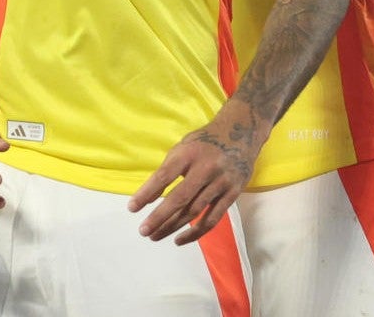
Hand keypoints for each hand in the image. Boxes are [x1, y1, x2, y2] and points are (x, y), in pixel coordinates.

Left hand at [128, 106, 263, 244]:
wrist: (241, 134)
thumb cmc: (204, 143)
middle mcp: (206, 168)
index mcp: (189, 153)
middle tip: (143, 231)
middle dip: (160, 217)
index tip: (132, 208)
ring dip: (173, 226)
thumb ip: (167, 170)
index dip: (147, 193)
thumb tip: (147, 198)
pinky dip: (195, 233)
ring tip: (155, 236)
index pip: (164, 176)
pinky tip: (179, 239)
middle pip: (180, 198)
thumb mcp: (183, 148)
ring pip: (194, 211)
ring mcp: (221, 182)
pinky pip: (212, 219)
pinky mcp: (232, 194)